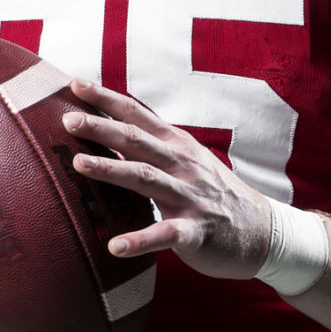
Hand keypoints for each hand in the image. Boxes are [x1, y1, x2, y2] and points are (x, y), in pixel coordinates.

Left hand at [62, 77, 272, 279]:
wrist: (263, 231)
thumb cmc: (213, 195)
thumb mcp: (187, 161)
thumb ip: (152, 148)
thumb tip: (108, 133)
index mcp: (177, 146)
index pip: (138, 116)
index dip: (107, 100)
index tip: (75, 84)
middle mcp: (182, 165)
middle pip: (137, 142)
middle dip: (101, 129)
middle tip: (68, 120)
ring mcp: (190, 197)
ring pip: (146, 179)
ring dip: (112, 170)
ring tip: (80, 165)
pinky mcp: (196, 231)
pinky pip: (165, 234)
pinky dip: (140, 240)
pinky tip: (115, 247)